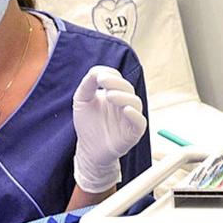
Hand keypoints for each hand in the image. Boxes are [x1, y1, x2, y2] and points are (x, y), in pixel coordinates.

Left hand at [72, 66, 147, 193]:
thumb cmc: (87, 124)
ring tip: (110, 96)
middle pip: (127, 88)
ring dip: (124, 97)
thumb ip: (87, 85)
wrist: (89, 150)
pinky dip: (135, 115)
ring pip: (135, 102)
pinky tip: (126, 110)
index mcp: (114, 93)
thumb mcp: (82, 101)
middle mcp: (125, 103)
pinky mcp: (134, 132)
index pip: (117, 79)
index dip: (110, 75)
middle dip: (116, 83)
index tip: (98, 76)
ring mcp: (130, 117)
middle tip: (103, 81)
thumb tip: (96, 71)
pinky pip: (140, 122)